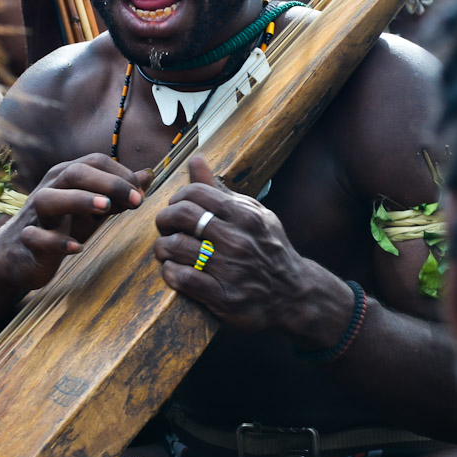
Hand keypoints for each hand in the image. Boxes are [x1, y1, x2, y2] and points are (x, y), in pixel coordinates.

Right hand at [0, 154, 151, 291]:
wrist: (19, 255)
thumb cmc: (60, 225)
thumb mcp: (94, 208)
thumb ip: (118, 192)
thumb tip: (148, 174)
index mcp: (66, 176)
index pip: (96, 162)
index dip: (121, 175)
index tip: (142, 193)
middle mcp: (49, 188)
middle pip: (75, 173)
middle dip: (109, 184)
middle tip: (136, 200)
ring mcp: (35, 214)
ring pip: (49, 199)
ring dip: (79, 200)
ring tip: (105, 208)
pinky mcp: (27, 240)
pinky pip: (37, 238)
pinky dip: (57, 242)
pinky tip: (77, 248)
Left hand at [153, 156, 313, 332]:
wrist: (294, 293)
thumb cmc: (267, 247)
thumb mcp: (252, 214)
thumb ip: (219, 189)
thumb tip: (195, 159)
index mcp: (244, 215)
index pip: (195, 193)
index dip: (177, 198)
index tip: (176, 207)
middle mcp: (237, 240)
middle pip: (182, 216)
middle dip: (164, 218)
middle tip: (164, 226)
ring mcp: (230, 269)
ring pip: (177, 247)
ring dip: (163, 246)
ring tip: (165, 248)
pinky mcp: (223, 296)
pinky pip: (183, 278)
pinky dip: (170, 272)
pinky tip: (172, 269)